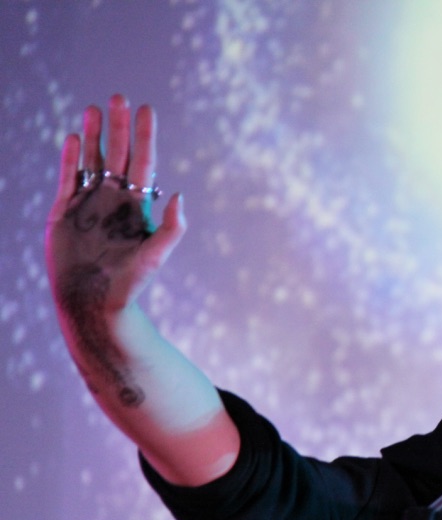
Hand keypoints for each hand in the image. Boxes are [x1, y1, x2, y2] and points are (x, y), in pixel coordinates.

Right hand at [45, 94, 184, 320]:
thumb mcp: (155, 255)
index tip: (147, 110)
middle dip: (119, 127)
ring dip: (93, 135)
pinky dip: (71, 158)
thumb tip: (179, 195)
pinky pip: (68, 178)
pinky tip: (73, 137)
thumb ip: (171, 228)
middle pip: (117, 154)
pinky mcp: (65, 211)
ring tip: (95, 109)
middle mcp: (114, 200)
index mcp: (138, 206)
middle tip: (120, 97)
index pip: (143, 162)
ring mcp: (89, 203)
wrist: (92, 301)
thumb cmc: (129, 283)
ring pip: (92, 160)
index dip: (145, 136)